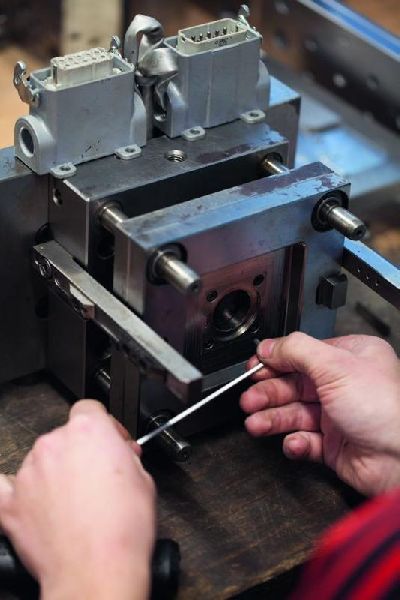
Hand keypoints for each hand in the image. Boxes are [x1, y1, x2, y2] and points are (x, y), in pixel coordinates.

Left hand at [0, 400, 155, 599]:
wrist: (97, 571)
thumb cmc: (122, 529)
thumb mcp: (144, 479)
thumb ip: (126, 457)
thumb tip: (121, 456)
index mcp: (88, 430)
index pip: (90, 410)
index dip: (104, 427)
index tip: (111, 443)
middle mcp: (54, 444)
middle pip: (66, 435)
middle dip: (82, 452)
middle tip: (99, 477)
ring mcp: (28, 472)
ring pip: (41, 459)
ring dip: (55, 472)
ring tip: (74, 502)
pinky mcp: (11, 503)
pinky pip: (4, 485)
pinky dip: (17, 490)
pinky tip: (30, 497)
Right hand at [240, 333, 399, 496]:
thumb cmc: (386, 410)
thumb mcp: (335, 366)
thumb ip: (296, 350)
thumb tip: (268, 346)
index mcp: (349, 358)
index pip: (301, 355)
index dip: (274, 363)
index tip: (253, 368)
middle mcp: (344, 385)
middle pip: (293, 385)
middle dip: (267, 392)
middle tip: (249, 400)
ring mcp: (339, 416)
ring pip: (294, 413)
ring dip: (272, 418)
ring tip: (256, 423)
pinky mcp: (335, 446)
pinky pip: (305, 441)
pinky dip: (294, 442)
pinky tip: (292, 442)